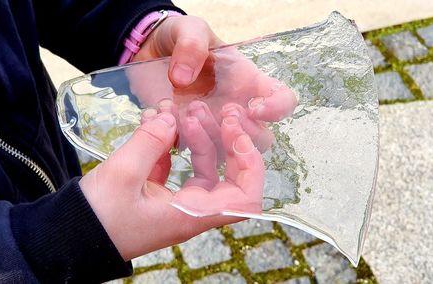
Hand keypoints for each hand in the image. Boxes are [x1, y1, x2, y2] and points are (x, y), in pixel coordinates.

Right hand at [78, 109, 263, 260]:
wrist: (66, 239)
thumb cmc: (97, 217)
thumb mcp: (123, 173)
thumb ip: (151, 141)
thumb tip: (170, 115)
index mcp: (193, 214)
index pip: (247, 199)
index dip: (251, 165)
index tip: (236, 134)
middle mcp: (191, 211)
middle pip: (228, 176)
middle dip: (224, 139)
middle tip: (214, 110)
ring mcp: (175, 204)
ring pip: (202, 168)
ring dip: (195, 136)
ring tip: (177, 108)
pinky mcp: (157, 197)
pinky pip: (176, 168)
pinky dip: (170, 145)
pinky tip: (156, 124)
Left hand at [126, 14, 296, 150]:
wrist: (150, 51)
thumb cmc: (182, 38)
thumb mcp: (189, 29)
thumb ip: (191, 45)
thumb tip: (183, 78)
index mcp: (248, 82)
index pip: (282, 100)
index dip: (277, 109)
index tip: (255, 107)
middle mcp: (237, 109)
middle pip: (262, 139)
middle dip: (244, 131)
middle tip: (223, 111)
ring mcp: (213, 127)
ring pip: (228, 152)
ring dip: (211, 138)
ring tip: (189, 113)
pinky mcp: (188, 137)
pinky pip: (191, 152)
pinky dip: (179, 138)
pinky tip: (165, 114)